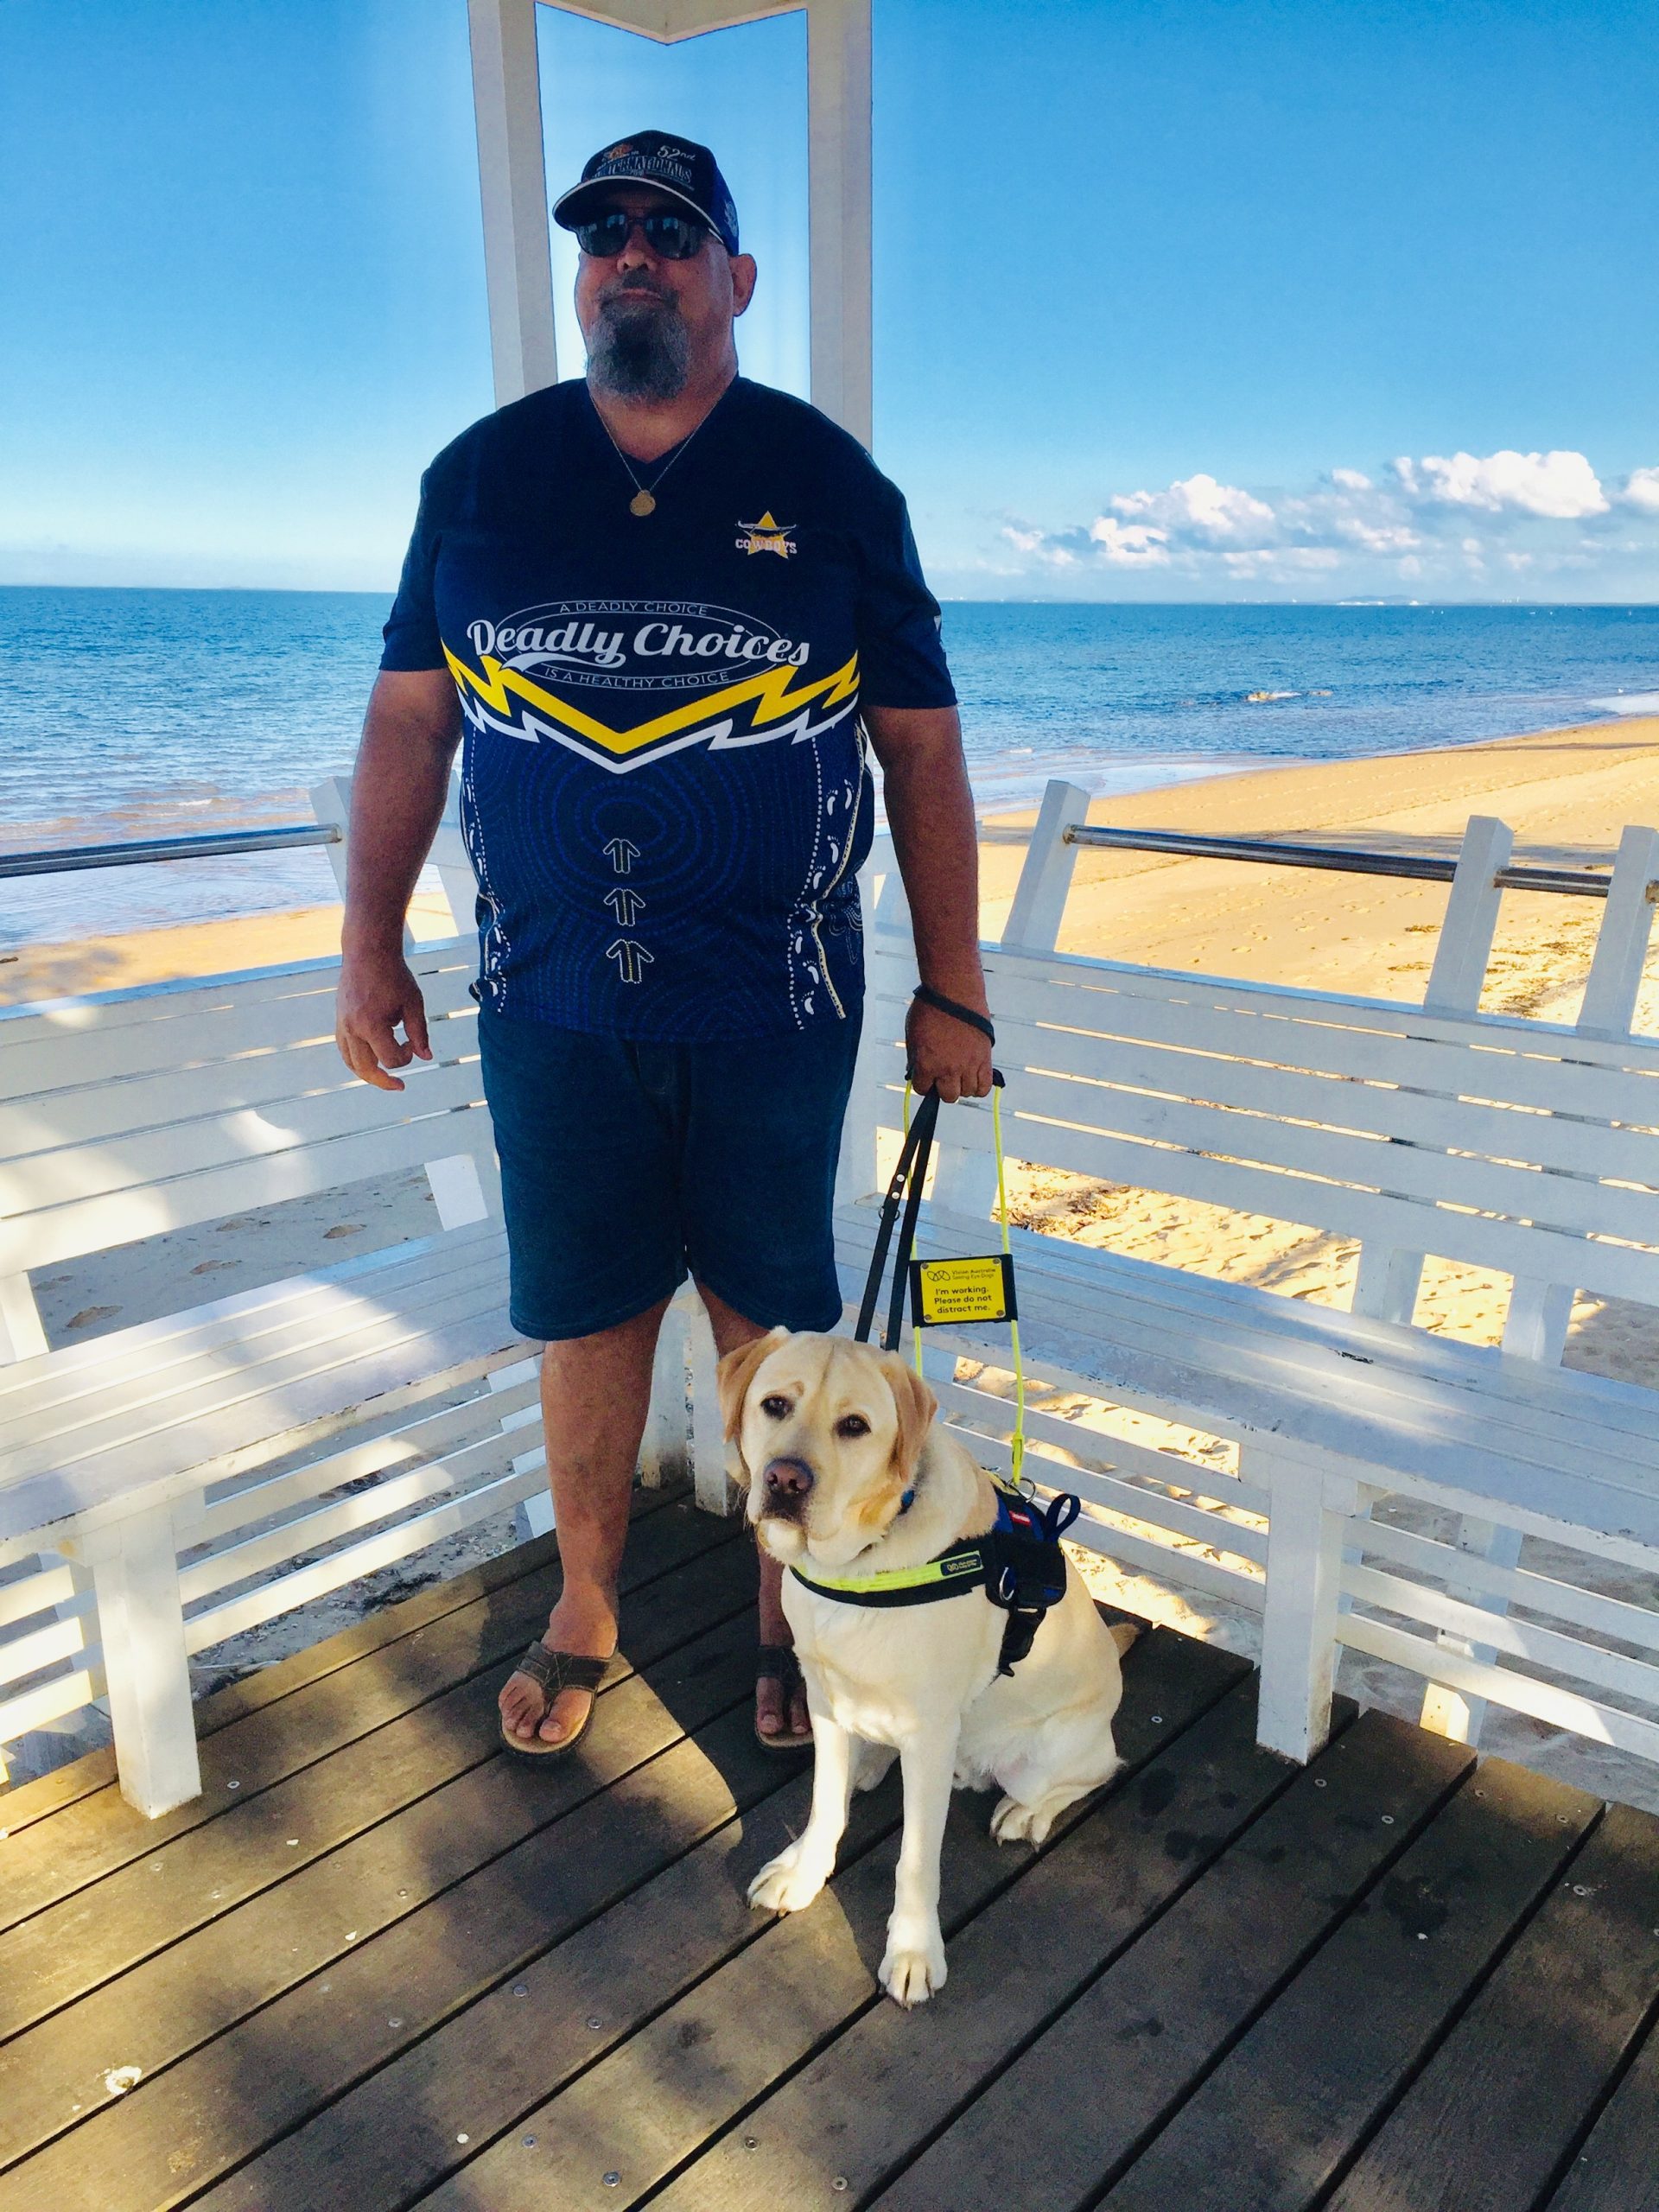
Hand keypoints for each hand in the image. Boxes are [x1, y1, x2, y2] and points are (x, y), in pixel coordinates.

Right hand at [336, 941, 432, 1091]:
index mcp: (372, 1025)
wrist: (367, 953)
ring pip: (351, 1062)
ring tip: (383, 1078)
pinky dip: (357, 1060)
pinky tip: (371, 1060)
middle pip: (366, 1069)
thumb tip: (425, 1057)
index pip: (390, 1059)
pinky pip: (344, 1049)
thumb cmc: (394, 976)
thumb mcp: (413, 1003)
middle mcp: (353, 1029)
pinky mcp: (339, 1021)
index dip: (406, 1056)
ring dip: (368, 1073)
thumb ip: (419, 1032)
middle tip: (400, 1086)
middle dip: (384, 1081)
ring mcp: (342, 1025)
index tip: (411, 1043)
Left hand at [906, 995, 992, 1103]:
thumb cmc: (930, 1008)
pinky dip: (979, 1087)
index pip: (922, 1089)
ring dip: (962, 1086)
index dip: (923, 1083)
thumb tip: (917, 1071)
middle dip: (943, 1088)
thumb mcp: (912, 1035)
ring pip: (967, 1093)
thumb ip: (915, 1057)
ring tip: (959, 1074)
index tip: (926, 1077)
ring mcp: (968, 1065)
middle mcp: (947, 1069)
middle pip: (948, 1096)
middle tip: (943, 1076)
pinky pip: (984, 1086)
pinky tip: (973, 1078)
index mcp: (926, 1064)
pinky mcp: (984, 1058)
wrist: (954, 991)